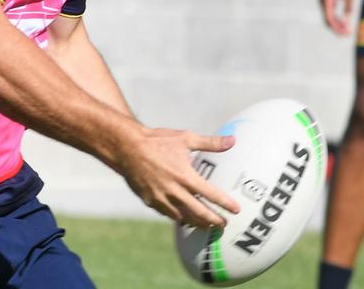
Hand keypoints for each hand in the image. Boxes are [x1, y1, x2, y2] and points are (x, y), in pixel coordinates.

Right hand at [117, 128, 240, 228]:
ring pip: (183, 217)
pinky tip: (184, 218)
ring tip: (207, 225)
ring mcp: (161, 198)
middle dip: (213, 220)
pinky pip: (168, 214)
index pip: (210, 194)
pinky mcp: (150, 201)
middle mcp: (174, 191)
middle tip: (224, 224)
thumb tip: (232, 141)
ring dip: (197, 222)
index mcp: (185, 176)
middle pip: (199, 212)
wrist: (127, 148)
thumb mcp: (185, 138)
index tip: (236, 210)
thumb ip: (210, 143)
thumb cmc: (158, 141)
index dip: (225, 204)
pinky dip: (179, 217)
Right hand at [320, 0, 356, 36]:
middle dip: (337, 28)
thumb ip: (348, 7)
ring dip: (337, 24)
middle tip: (348, 34)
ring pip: (329, 17)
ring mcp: (325, 0)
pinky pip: (330, 12)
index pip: (329, 18)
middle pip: (328, 20)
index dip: (337, 27)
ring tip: (348, 29)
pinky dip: (337, 18)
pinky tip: (344, 22)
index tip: (346, 33)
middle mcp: (323, 1)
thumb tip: (347, 20)